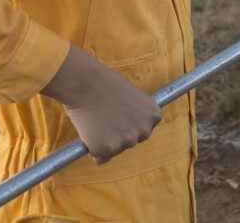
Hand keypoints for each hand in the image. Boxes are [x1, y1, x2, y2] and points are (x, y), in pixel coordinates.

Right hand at [41, 44, 160, 163]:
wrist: (85, 83)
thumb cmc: (105, 84)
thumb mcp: (132, 96)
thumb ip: (136, 114)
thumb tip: (129, 128)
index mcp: (154, 115)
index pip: (144, 129)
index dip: (130, 122)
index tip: (120, 114)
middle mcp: (144, 131)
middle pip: (132, 141)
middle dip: (120, 134)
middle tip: (106, 119)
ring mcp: (126, 142)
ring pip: (115, 150)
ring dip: (106, 142)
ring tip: (97, 121)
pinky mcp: (107, 150)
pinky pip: (99, 157)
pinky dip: (93, 148)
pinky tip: (89, 130)